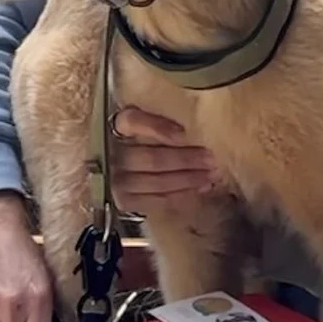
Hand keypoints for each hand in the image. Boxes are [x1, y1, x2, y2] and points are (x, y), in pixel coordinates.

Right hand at [108, 107, 224, 210]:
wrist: (123, 171)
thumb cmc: (145, 140)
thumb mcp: (148, 123)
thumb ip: (162, 121)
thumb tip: (193, 126)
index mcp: (117, 126)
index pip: (132, 122)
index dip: (157, 128)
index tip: (184, 133)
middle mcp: (112, 153)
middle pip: (151, 158)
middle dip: (185, 160)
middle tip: (210, 158)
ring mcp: (116, 180)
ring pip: (156, 181)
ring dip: (187, 179)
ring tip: (210, 174)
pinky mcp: (124, 200)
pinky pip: (157, 200)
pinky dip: (181, 195)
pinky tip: (200, 188)